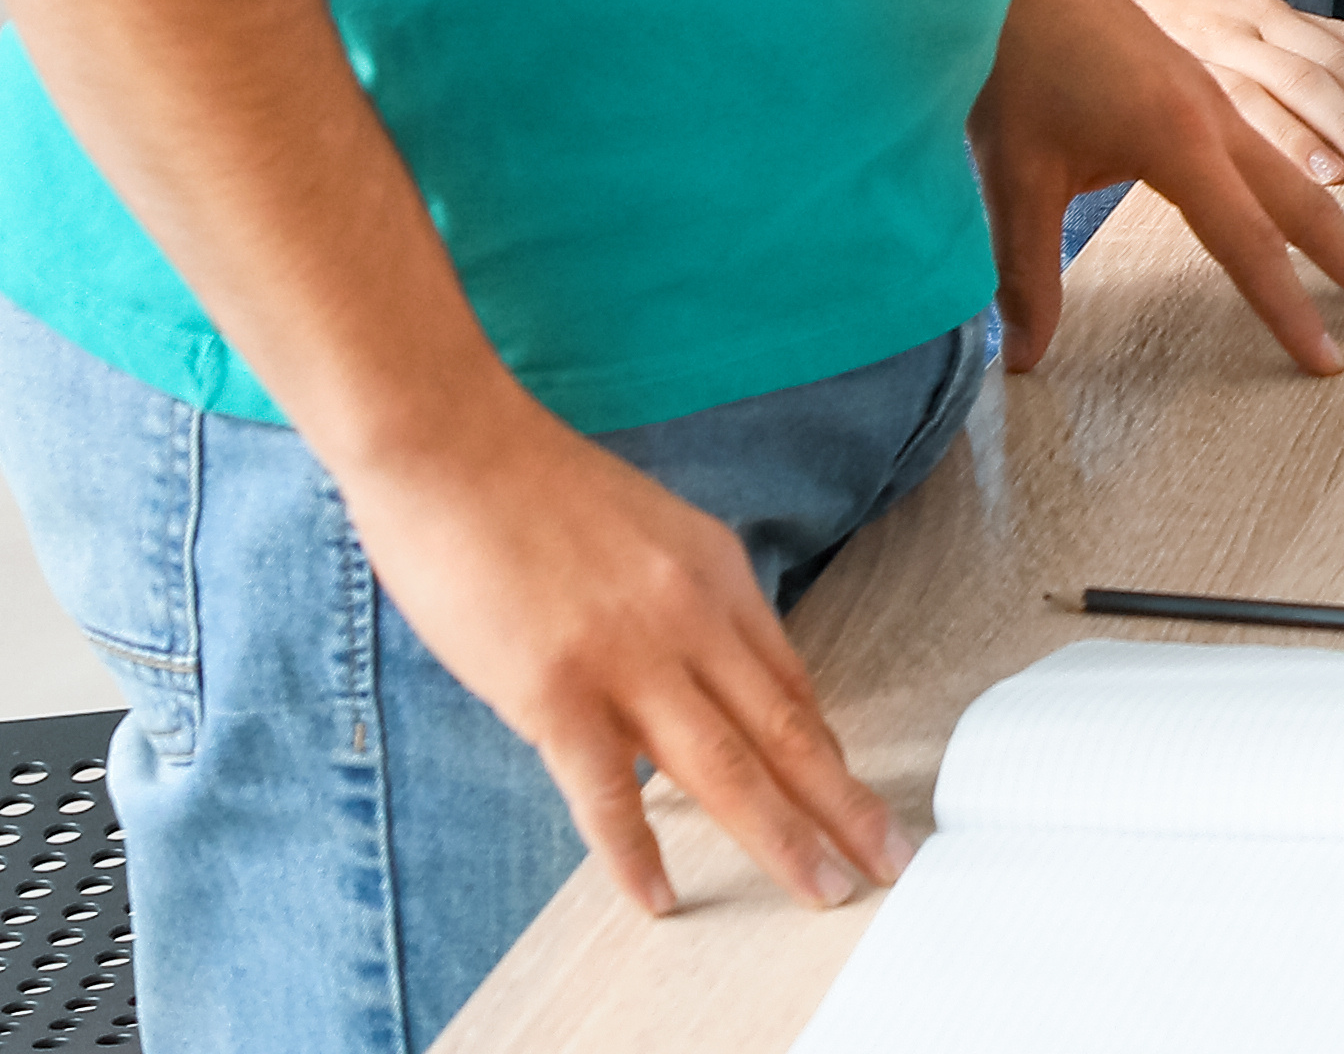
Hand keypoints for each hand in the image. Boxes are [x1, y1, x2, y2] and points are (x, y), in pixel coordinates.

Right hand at [319, 396, 902, 916]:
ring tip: (822, 889)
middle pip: (787, 731)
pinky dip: (637, 853)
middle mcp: (692, 617)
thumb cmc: (537, 490)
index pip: (791, 681)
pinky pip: (608, 793)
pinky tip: (660, 896)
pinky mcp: (555, 693)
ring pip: (728, 769)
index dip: (826, 749)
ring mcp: (628, 659)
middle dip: (844, 804)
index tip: (852, 796)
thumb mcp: (647, 533)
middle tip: (889, 859)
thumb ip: (680, 602)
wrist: (453, 448)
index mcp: (719, 573)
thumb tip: (699, 672)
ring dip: (783, 837)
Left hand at [969, 0, 1343, 382]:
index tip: (1330, 360)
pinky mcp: (1214, 59)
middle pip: (1309, 199)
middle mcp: (1217, 111)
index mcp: (1178, 142)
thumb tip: (1025, 362)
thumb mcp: (1013, 176)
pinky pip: (1305, 85)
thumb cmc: (1016, 63)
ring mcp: (1222, 78)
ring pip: (1313, 141)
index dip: (1288, 309)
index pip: (1247, 244)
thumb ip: (1026, 273)